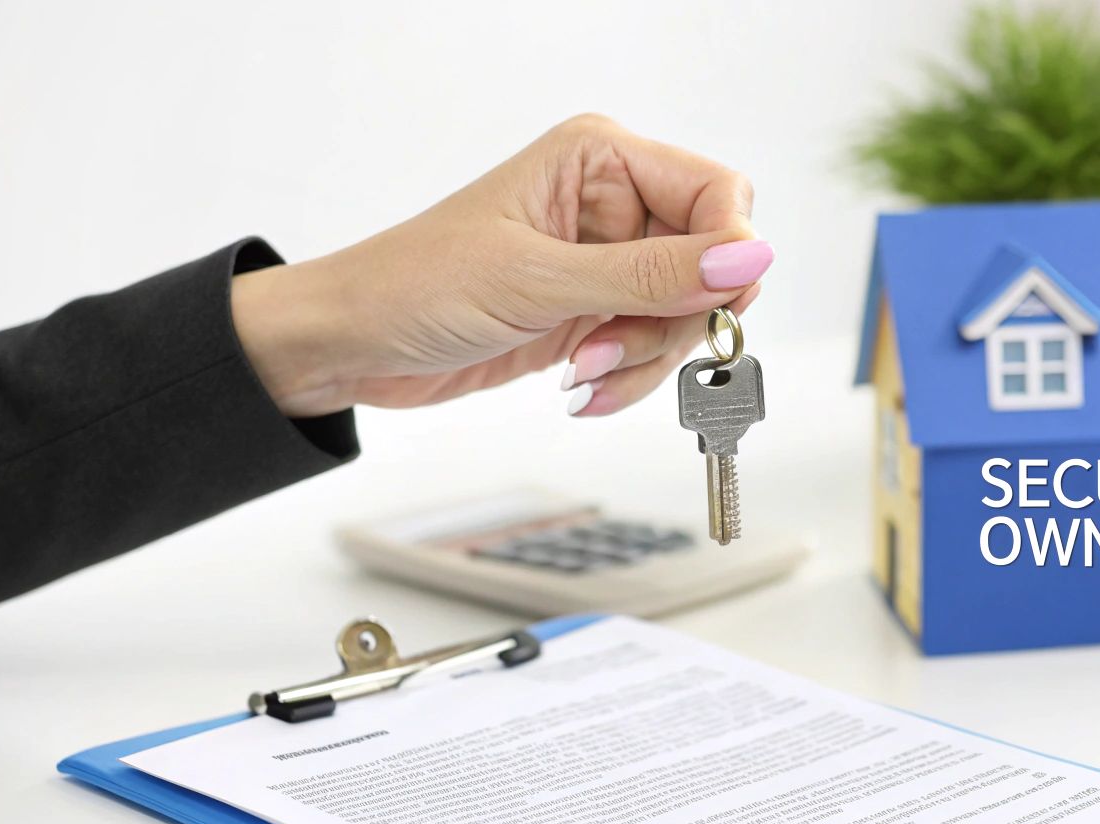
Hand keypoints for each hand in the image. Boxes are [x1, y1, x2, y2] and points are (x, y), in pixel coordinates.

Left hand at [229, 114, 771, 418]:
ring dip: (647, 358)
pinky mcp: (596, 312)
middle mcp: (613, 202)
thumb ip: (650, 275)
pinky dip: (630, 378)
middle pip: (711, 261)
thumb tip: (746, 256)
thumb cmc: (414, 285)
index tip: (712, 304)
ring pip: (687, 315)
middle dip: (676, 319)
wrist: (352, 344)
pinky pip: (652, 348)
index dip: (727, 251)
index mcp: (600, 158)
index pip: (717, 192)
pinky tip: (584, 388)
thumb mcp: (538, 281)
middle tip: (618, 346)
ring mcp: (606, 262)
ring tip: (585, 372)